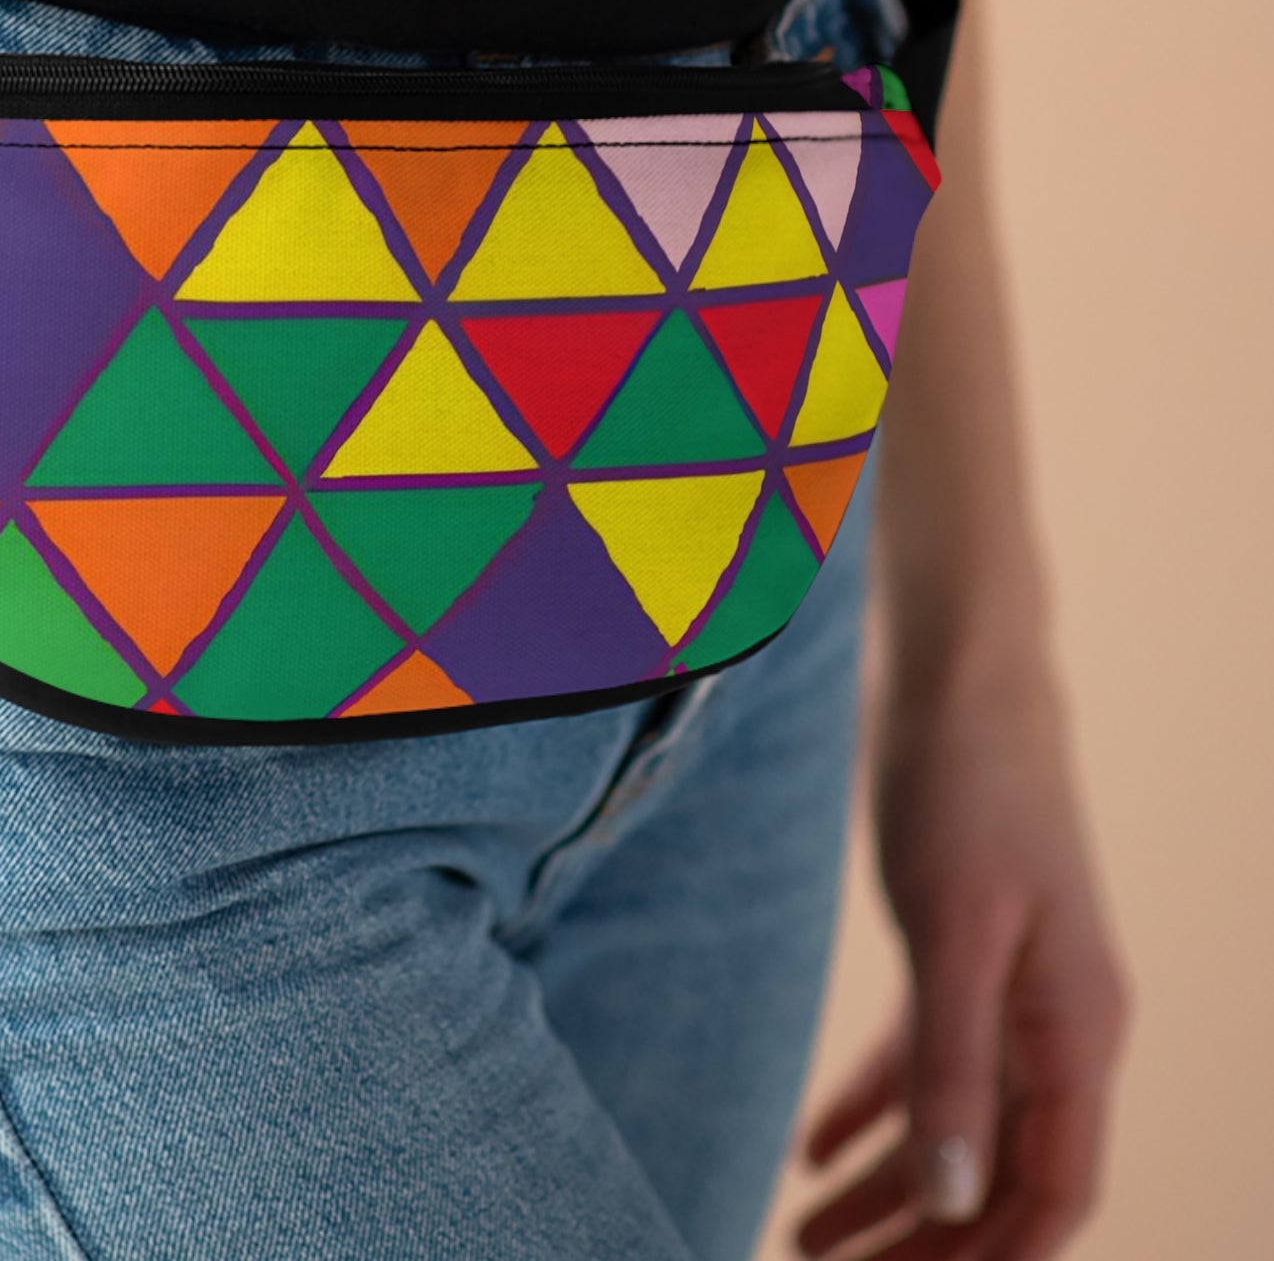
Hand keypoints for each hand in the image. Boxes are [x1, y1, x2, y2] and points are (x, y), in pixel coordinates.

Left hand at [794, 633, 1131, 1259]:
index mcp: (1078, 1030)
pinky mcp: (961, 948)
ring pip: (956, 1124)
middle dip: (922, 1242)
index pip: (1052, 1192)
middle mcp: (1056, 1022)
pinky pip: (924, 1059)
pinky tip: (812, 1150)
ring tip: (799, 1238)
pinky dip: (872, 1109)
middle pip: (997, 1174)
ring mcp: (1011, 986)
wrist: (959, 674)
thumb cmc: (966, 787)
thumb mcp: (954, 928)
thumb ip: (954, 1062)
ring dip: (886, 1191)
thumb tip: (956, 1203)